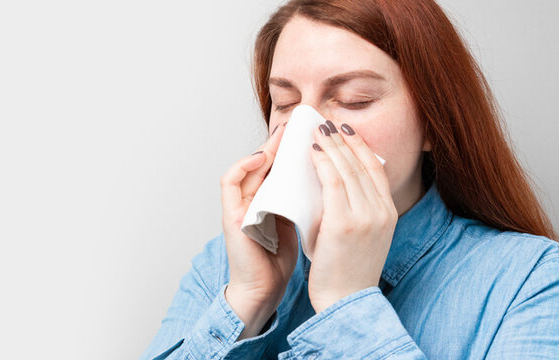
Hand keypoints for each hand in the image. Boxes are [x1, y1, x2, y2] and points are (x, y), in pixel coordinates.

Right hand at [220, 122, 298, 337]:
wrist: (264, 288)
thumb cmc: (279, 258)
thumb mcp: (298, 220)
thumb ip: (304, 198)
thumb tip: (330, 175)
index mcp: (268, 198)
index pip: (279, 165)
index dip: (292, 147)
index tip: (314, 132)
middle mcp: (250, 198)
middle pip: (264, 160)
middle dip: (280, 140)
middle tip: (299, 123)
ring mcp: (238, 204)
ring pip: (247, 165)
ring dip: (263, 147)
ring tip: (282, 134)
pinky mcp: (231, 214)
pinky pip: (230, 181)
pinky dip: (244, 166)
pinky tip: (262, 157)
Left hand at [307, 120, 397, 312]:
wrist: (348, 302)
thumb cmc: (349, 273)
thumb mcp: (364, 237)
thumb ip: (358, 212)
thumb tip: (343, 189)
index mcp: (388, 213)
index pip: (376, 169)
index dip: (361, 147)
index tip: (346, 132)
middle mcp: (381, 211)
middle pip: (362, 164)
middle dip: (344, 140)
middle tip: (328, 122)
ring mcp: (366, 216)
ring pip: (348, 169)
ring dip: (332, 145)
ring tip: (318, 129)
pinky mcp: (346, 223)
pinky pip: (334, 183)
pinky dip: (323, 163)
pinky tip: (313, 151)